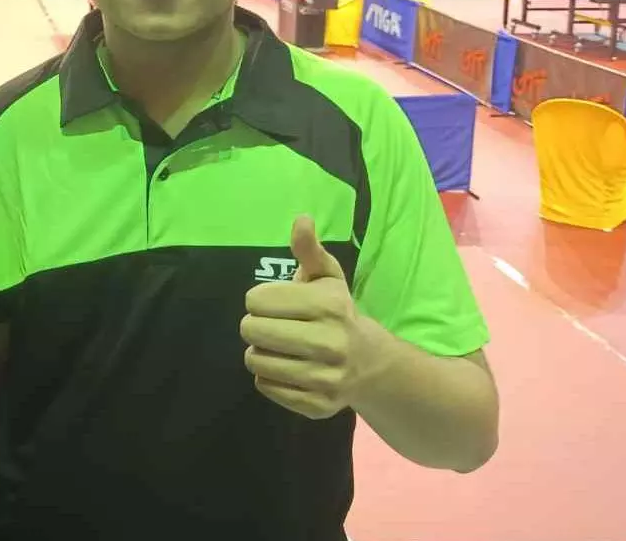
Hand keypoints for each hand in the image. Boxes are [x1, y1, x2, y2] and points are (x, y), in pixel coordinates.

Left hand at [240, 216, 363, 419]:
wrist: (372, 364)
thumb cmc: (338, 312)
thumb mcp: (328, 278)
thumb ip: (309, 250)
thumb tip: (301, 220)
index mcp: (330, 306)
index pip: (257, 300)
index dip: (258, 300)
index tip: (272, 302)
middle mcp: (332, 343)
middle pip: (253, 332)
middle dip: (254, 326)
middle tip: (270, 326)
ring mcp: (327, 378)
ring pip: (257, 362)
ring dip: (259, 352)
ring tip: (278, 347)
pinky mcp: (318, 406)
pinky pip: (267, 387)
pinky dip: (269, 377)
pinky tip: (287, 368)